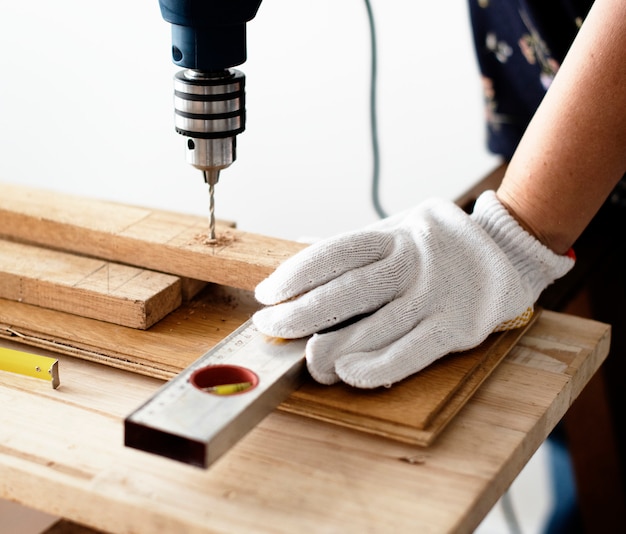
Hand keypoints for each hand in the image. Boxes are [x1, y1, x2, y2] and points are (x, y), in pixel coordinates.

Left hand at [252, 191, 573, 387]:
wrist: (508, 249)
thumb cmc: (439, 245)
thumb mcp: (397, 229)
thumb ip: (354, 245)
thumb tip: (300, 247)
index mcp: (394, 233)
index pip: (334, 253)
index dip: (295, 275)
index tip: (266, 294)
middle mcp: (413, 260)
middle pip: (347, 291)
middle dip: (300, 314)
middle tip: (270, 329)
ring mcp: (436, 294)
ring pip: (374, 327)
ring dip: (332, 349)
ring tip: (304, 360)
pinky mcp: (459, 326)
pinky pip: (411, 352)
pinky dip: (376, 366)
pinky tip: (348, 373)